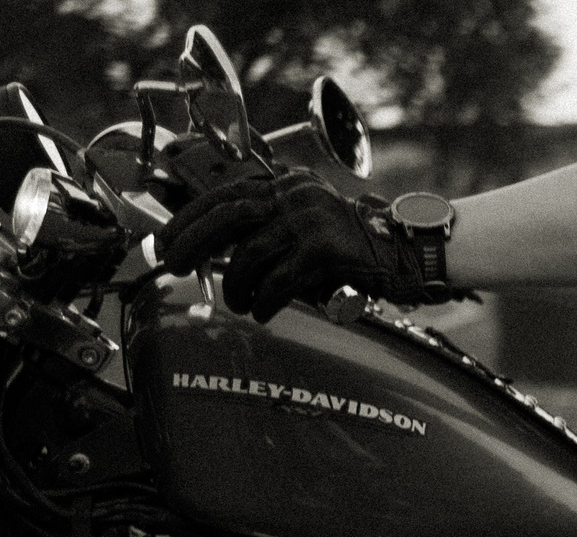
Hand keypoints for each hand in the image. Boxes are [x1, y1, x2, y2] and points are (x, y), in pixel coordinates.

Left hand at [160, 170, 449, 322]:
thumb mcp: (308, 223)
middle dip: (193, 241)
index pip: (225, 192)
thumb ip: (271, 227)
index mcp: (287, 184)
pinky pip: (280, 280)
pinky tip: (261, 312)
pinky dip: (264, 300)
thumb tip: (216, 251)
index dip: (189, 216)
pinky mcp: (327, 250)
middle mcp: (296, 195)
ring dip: (235, 283)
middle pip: (229, 214)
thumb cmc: (355, 247)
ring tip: (237, 302)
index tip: (167, 240)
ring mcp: (312, 220)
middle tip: (175, 266)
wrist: (409, 252)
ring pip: (251, 253)